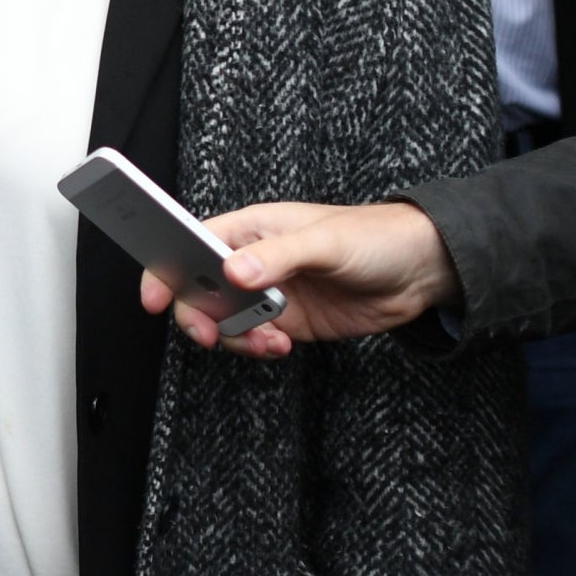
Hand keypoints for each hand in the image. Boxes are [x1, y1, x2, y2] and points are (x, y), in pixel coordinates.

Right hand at [142, 200, 458, 356]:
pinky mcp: (287, 322)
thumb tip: (234, 272)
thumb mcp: (325, 241)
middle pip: (199, 288)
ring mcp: (269, 293)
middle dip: (197, 314)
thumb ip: (278, 256)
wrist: (420, 272)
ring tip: (266, 339)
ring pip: (224, 320)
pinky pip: (253, 338)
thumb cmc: (374, 237)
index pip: (193, 242)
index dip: (166, 266)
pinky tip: (281, 345)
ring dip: (234, 336)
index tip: (154, 297)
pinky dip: (258, 347)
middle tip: (209, 334)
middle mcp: (253, 260)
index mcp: (252, 228)